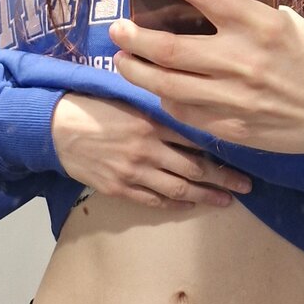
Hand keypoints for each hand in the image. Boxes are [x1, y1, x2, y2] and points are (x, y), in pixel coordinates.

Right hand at [51, 93, 252, 209]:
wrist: (56, 128)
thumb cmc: (94, 107)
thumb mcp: (130, 99)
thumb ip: (160, 110)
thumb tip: (194, 115)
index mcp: (151, 123)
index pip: (196, 139)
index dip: (221, 150)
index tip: (243, 155)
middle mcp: (147, 150)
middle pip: (194, 168)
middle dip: (224, 178)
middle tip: (247, 186)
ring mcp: (133, 173)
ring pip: (178, 188)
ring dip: (205, 196)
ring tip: (227, 201)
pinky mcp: (119, 188)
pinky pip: (154, 200)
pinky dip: (175, 203)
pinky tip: (190, 204)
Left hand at [110, 0, 303, 165]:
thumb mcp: (289, 25)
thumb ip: (247, 15)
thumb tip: (202, 2)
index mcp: (259, 25)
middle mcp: (242, 61)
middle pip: (168, 48)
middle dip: (133, 37)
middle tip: (117, 30)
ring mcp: (234, 99)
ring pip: (166, 86)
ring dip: (136, 72)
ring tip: (123, 60)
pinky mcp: (231, 127)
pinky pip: (185, 112)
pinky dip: (167, 99)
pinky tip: (161, 90)